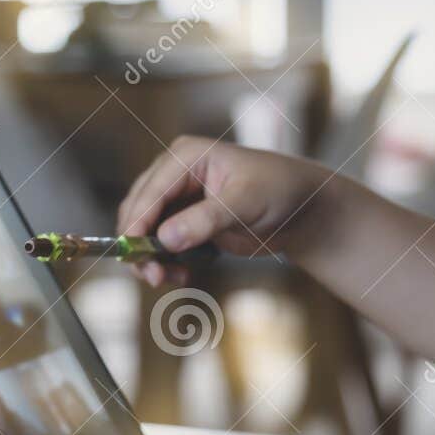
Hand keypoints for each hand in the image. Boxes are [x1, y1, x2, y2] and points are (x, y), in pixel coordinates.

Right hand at [115, 137, 332, 285]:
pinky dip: (165, 262)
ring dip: (151, 258)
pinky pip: (162, 245)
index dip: (137, 223)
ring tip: (170, 279)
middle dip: (140, 245)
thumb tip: (165, 239)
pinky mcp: (186, 223)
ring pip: (146, 231)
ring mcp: (179, 199)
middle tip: (152, 276)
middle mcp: (176, 174)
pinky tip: (181, 275)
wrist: (302, 211)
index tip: (132, 253)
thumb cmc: (280, 192)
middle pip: (139, 211)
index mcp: (187, 156)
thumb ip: (205, 220)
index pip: (151, 190)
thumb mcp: (245, 203)